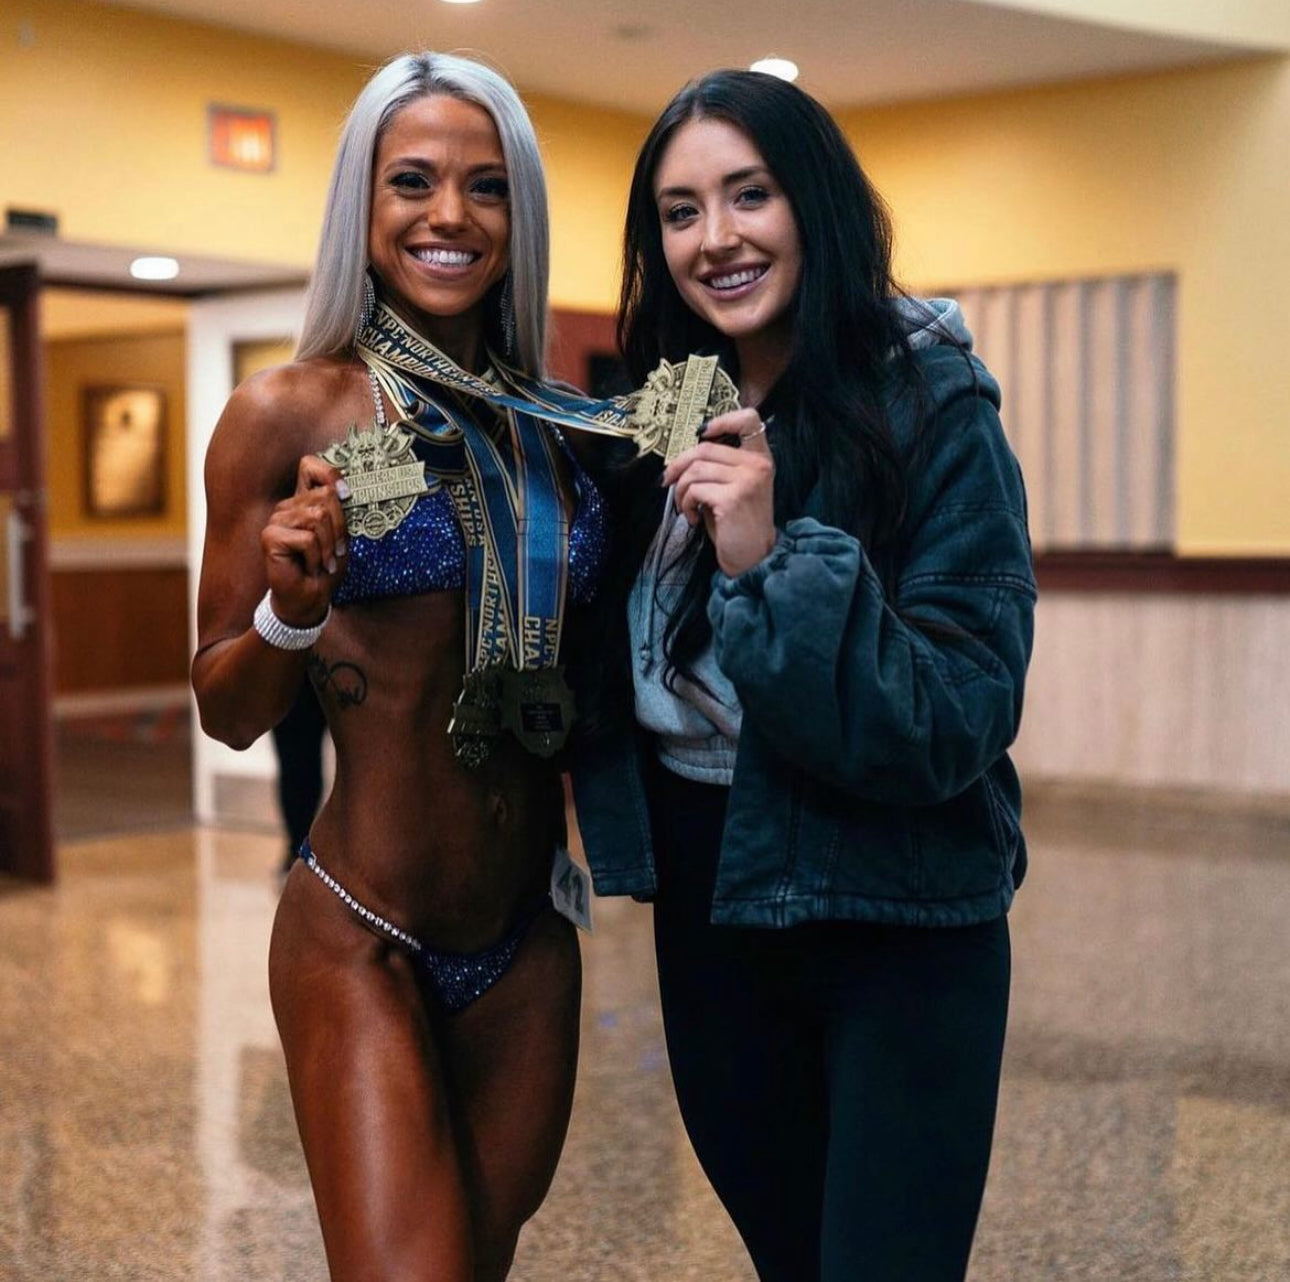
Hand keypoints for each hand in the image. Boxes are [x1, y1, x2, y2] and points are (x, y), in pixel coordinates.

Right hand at [260, 455, 348, 626]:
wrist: (309, 599)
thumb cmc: (325, 568)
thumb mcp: (340, 536)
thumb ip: (339, 511)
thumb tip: (344, 489)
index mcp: (303, 502)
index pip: (310, 466)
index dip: (330, 474)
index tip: (346, 494)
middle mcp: (287, 506)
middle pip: (325, 495)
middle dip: (339, 528)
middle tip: (334, 551)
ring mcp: (276, 520)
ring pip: (318, 517)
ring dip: (328, 546)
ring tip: (322, 562)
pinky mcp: (270, 536)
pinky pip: (307, 538)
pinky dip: (316, 557)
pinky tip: (310, 568)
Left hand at [663, 408, 775, 577]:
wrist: (751, 556)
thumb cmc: (737, 523)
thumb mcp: (734, 487)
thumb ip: (719, 466)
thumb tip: (683, 456)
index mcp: (760, 458)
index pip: (748, 419)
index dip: (722, 419)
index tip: (702, 432)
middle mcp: (756, 465)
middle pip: (705, 447)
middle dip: (679, 464)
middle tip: (668, 480)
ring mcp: (747, 480)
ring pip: (695, 469)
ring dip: (681, 490)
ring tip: (685, 506)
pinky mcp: (732, 497)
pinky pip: (695, 489)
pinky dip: (686, 504)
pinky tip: (693, 517)